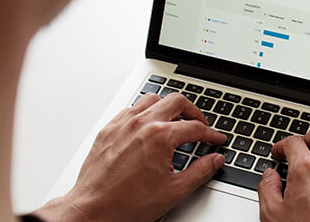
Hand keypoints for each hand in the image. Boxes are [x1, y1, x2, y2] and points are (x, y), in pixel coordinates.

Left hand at [33, 92, 226, 221]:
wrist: (93, 210)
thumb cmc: (126, 203)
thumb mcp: (174, 191)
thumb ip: (200, 172)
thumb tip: (215, 160)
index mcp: (160, 137)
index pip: (195, 127)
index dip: (210, 134)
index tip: (216, 139)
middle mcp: (141, 124)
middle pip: (176, 101)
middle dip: (193, 112)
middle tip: (200, 124)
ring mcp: (122, 124)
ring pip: (152, 99)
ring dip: (167, 106)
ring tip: (175, 120)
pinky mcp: (108, 129)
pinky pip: (130, 109)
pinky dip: (144, 112)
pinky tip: (147, 125)